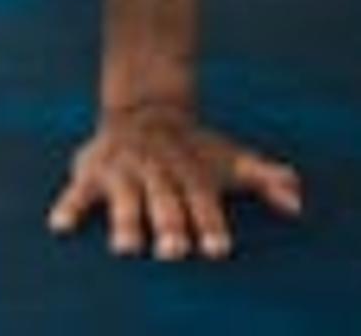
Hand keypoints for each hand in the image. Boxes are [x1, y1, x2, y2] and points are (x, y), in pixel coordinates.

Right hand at [46, 102, 303, 259]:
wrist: (145, 107)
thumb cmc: (195, 150)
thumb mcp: (230, 159)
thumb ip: (264, 179)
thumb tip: (298, 203)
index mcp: (190, 169)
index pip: (203, 197)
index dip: (211, 223)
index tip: (218, 250)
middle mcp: (157, 169)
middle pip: (165, 199)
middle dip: (169, 224)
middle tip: (174, 252)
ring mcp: (124, 170)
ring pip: (125, 197)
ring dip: (126, 220)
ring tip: (126, 249)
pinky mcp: (92, 171)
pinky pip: (78, 189)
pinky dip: (70, 206)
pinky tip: (61, 227)